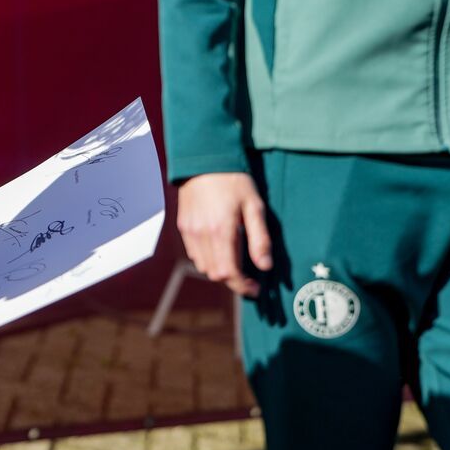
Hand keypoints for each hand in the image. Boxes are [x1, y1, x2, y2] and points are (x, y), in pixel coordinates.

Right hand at [175, 171, 271, 298]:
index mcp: (222, 231)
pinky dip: (207, 259)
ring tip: (235, 263)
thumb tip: (265, 266)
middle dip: (232, 281)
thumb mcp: (254, 206)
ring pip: (203, 266)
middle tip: (248, 278)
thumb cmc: (234, 181)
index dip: (242, 286)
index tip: (255, 288)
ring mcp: (190, 231)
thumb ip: (260, 239)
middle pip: (215, 274)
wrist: (204, 160)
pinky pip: (194, 254)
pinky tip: (219, 250)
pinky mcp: (183, 226)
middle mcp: (202, 234)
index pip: (229, 272)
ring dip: (219, 271)